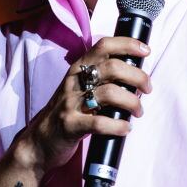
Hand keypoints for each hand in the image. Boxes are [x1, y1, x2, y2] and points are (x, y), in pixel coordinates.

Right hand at [20, 37, 152, 175]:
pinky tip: (125, 128)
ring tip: (138, 111)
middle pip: (112, 67)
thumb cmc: (67, 113)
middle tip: (147, 89)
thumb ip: (101, 79)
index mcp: (78, 69)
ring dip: (132, 102)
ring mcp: (71, 103)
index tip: (145, 51)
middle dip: (137, 77)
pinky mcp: (70, 125)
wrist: (38, 142)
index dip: (127, 44)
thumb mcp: (79, 88)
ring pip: (109, 93)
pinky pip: (99, 123)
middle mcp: (74, 82)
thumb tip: (137, 77)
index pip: (103, 46)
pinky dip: (118, 126)